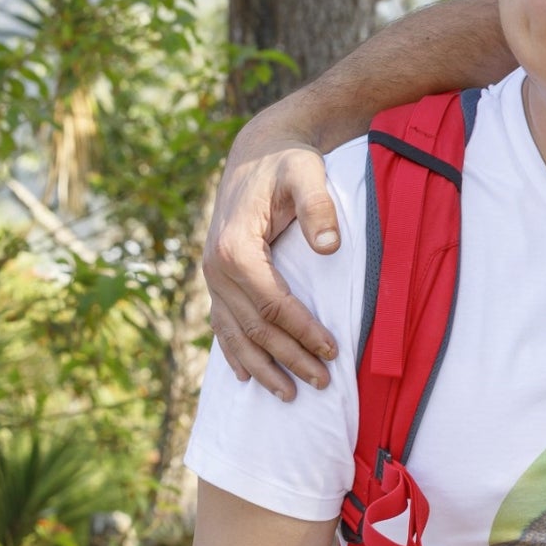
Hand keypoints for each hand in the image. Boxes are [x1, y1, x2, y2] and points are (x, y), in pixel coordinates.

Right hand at [204, 106, 341, 398]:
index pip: (272, 303)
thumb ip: (318, 206)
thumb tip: (330, 246)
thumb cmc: (288, 163)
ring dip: (261, 366)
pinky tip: (245, 375)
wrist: (259, 151)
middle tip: (322, 383)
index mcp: (236, 247)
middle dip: (288, 358)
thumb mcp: (306, 173)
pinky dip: (233, 352)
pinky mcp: (217, 277)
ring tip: (289, 394)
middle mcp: (216, 267)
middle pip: (254, 326)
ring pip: (235, 333)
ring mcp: (212, 275)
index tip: (333, 351)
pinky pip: (221, 323)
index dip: (302, 331)